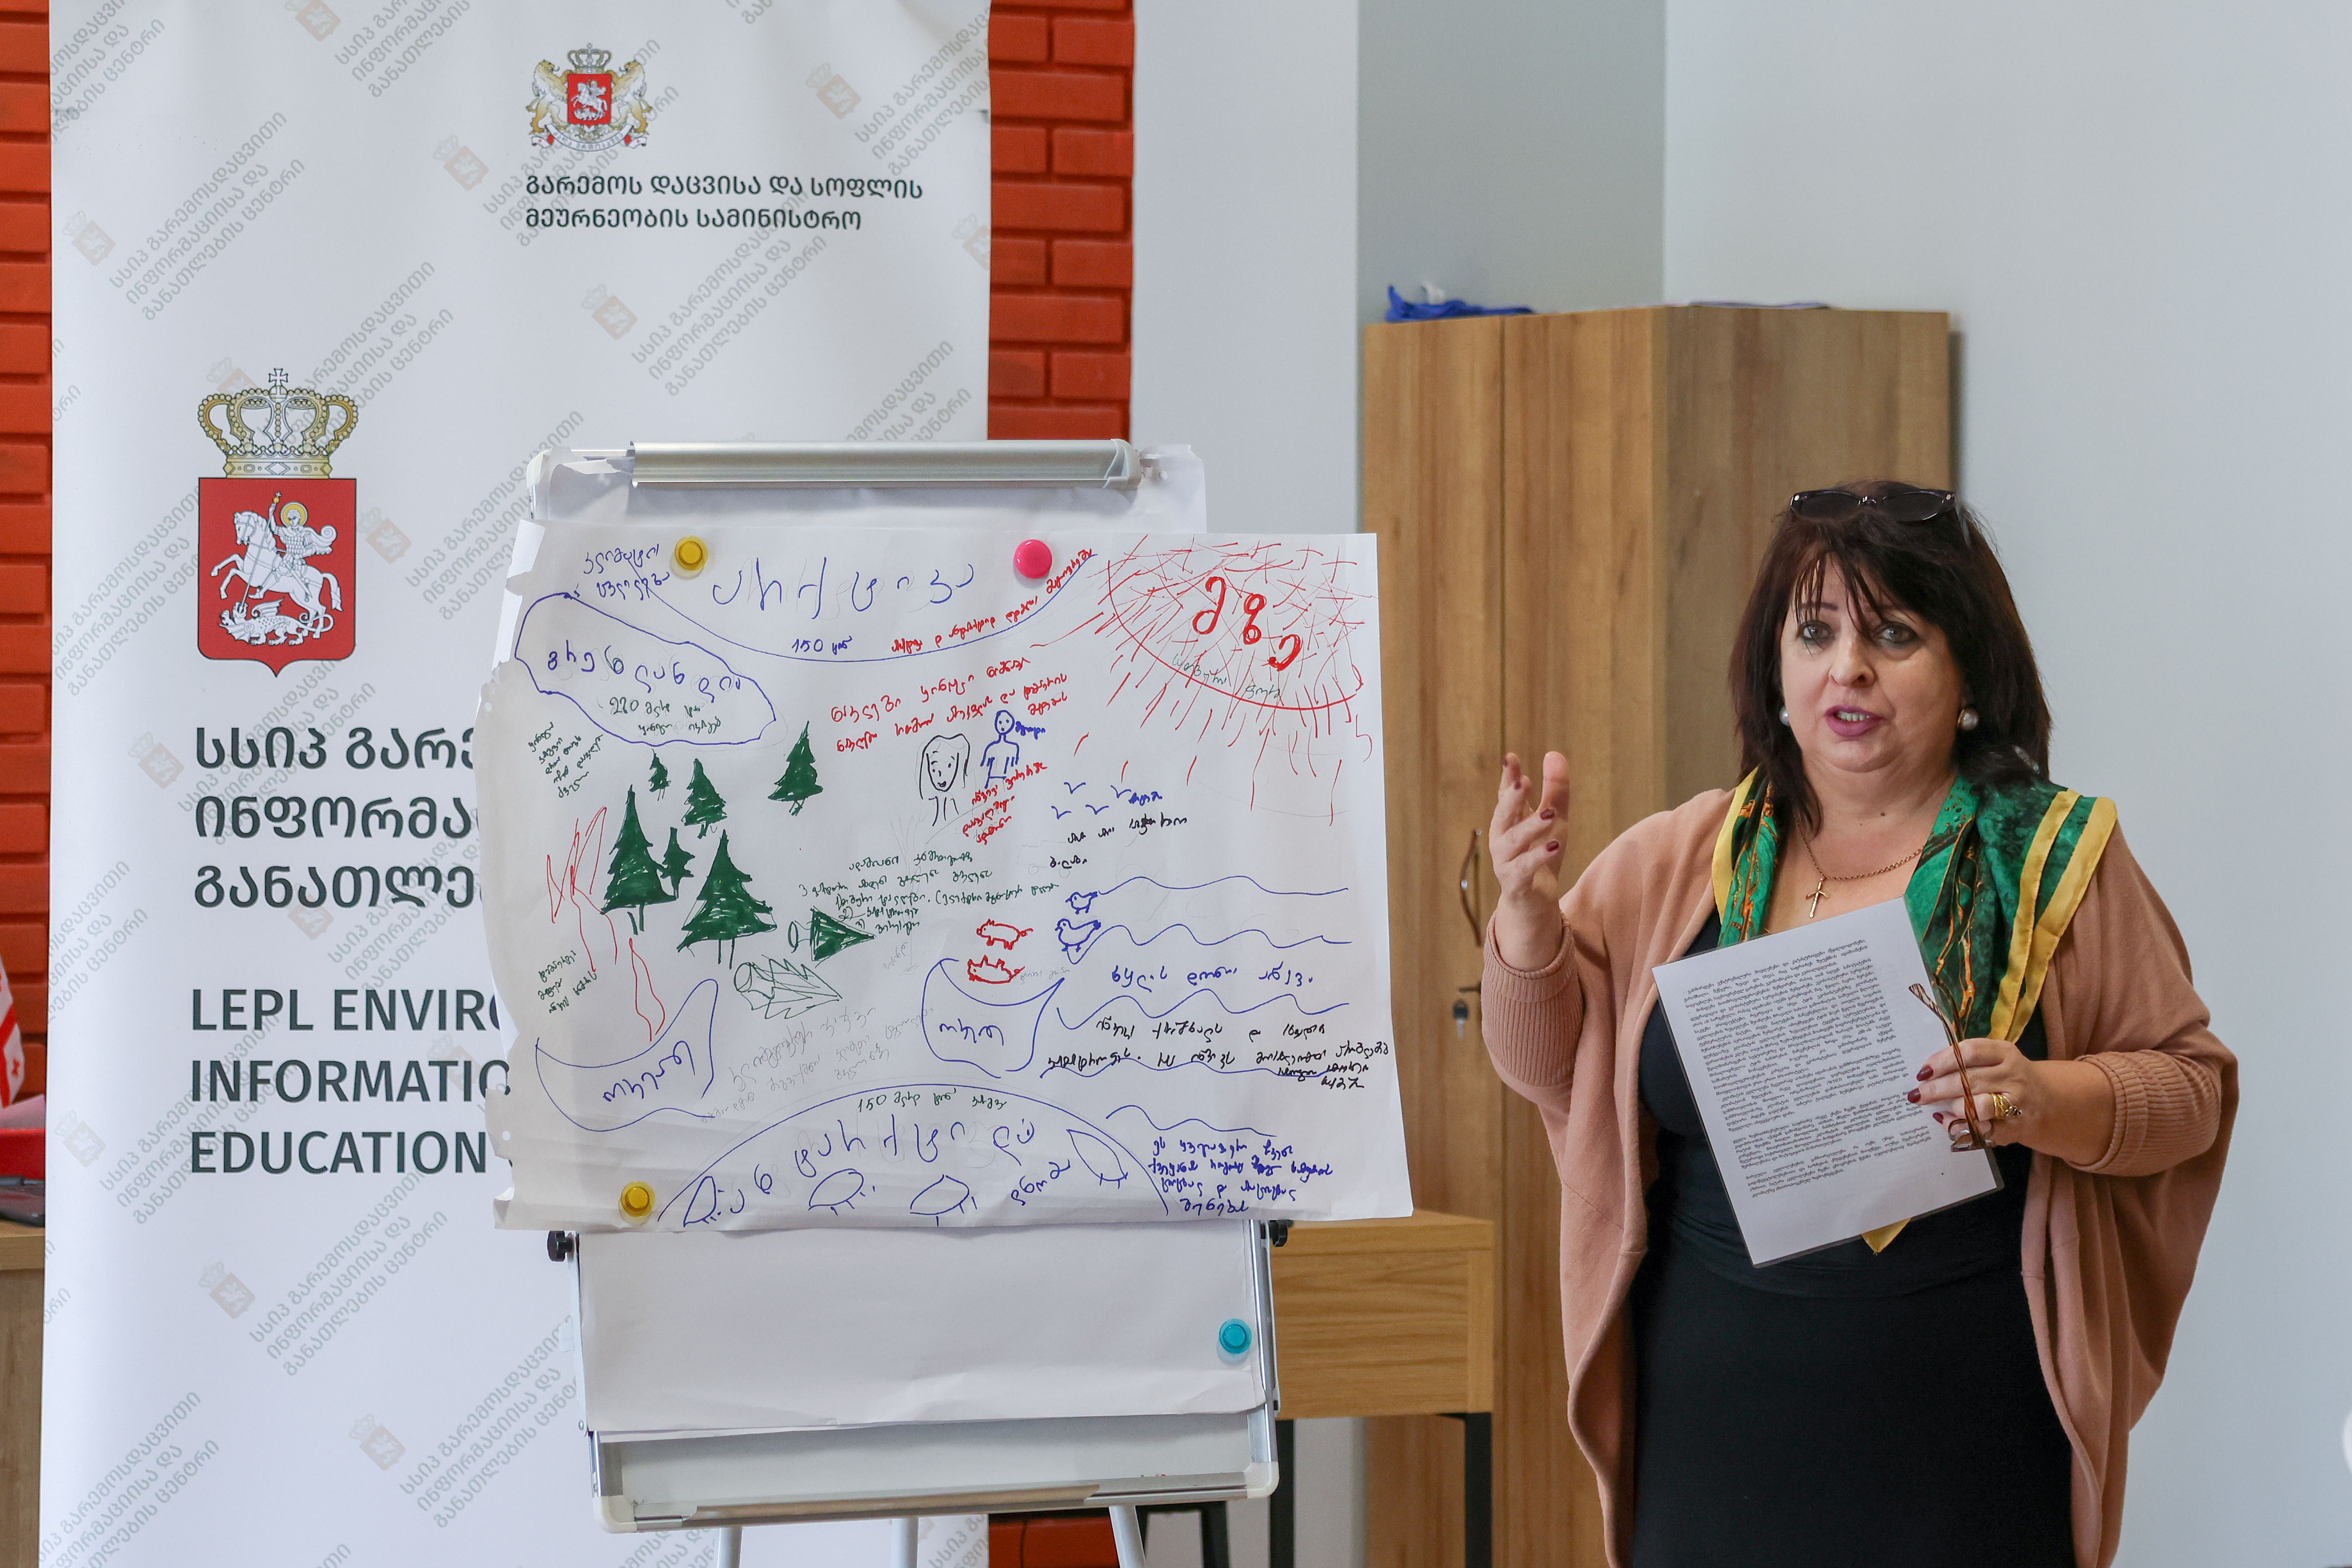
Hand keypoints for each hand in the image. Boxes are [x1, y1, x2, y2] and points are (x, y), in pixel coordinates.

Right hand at [1489, 751, 1569, 969]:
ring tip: (1549, 814)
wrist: (1533, 902)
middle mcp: (1502, 838)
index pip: (1506, 794)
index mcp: (1509, 820)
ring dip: (1530, 827)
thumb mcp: (1554, 820)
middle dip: (1512, 798)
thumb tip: (1554, 754)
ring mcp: (1505, 861)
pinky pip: (1524, 869)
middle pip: (1503, 815)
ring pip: (1513, 841)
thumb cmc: (1540, 855)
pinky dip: (1537, 858)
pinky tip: (1553, 845)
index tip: (1511, 758)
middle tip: (1524, 781)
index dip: (1508, 777)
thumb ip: (1555, 790)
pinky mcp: (1515, 883)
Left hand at [1909, 1038, 2116, 1166]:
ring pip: (1979, 1106)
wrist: (2046, 1102)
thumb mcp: (1994, 1059)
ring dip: (1953, 1107)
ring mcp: (2016, 1104)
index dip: (1943, 1060)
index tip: (1923, 1071)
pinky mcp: (2014, 1128)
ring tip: (1939, 1108)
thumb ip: (1965, 1060)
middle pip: (1970, 1080)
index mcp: (2005, 1053)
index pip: (1970, 1052)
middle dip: (1937, 1088)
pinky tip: (1947, 1122)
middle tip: (1917, 1094)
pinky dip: (1960, 1127)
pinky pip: (1982, 1130)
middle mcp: (2013, 1076)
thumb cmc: (2006, 1077)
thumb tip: (1927, 1071)